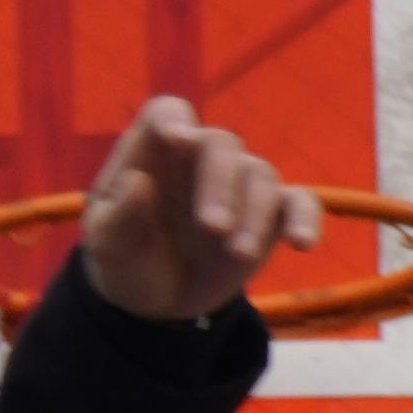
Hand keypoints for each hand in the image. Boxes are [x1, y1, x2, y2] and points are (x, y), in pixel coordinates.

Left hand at [81, 93, 320, 321]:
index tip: (178, 140)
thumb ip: (117, 217)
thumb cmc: (125, 257)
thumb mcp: (106, 247)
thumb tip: (136, 183)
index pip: (166, 113)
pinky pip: (298, 203)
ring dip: (253, 214)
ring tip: (237, 254)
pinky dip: (306, 218)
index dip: (174, 120)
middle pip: (221, 145)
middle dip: (219, 183)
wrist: (154, 299)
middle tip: (212, 228)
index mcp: (156, 151)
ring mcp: (239, 184)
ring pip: (259, 175)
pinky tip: (303, 243)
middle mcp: (201, 158)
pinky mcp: (270, 215)